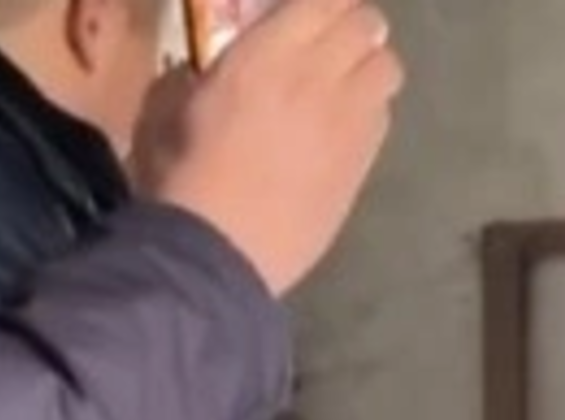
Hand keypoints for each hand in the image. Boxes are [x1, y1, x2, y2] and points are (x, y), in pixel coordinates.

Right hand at [133, 0, 402, 294]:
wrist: (221, 250)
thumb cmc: (183, 175)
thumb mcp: (175, 106)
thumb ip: (207, 74)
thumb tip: (217, 69)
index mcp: (268, 52)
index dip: (325, 4)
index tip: (314, 13)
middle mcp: (319, 75)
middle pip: (368, 23)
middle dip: (354, 28)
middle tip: (333, 46)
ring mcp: (350, 120)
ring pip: (389, 67)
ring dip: (370, 67)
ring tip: (346, 86)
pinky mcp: (364, 162)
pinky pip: (383, 117)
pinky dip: (370, 112)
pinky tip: (344, 132)